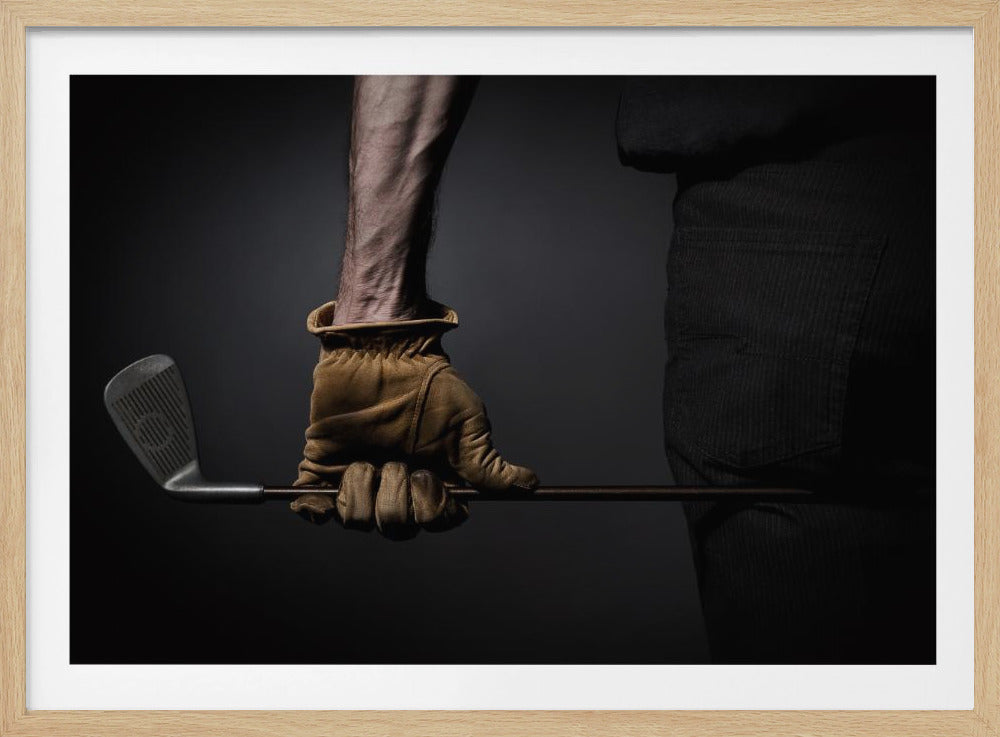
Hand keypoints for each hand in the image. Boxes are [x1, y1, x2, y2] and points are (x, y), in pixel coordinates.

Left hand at [292, 301, 537, 537]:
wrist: (381, 353)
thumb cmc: (430, 386)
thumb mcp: (467, 423)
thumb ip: (488, 462)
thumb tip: (528, 485)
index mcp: (433, 481)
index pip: (436, 521)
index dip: (432, 509)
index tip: (428, 478)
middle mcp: (396, 487)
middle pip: (396, 528)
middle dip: (396, 498)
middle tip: (396, 461)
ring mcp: (360, 479)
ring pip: (358, 521)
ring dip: (362, 490)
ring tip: (364, 458)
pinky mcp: (324, 468)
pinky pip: (313, 508)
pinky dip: (314, 509)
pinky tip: (322, 497)